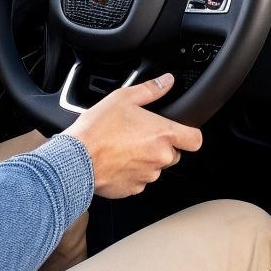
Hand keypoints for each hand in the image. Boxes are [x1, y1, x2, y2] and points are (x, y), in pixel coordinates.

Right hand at [63, 73, 202, 198]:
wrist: (75, 160)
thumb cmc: (97, 129)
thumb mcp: (123, 98)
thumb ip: (150, 90)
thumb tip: (167, 81)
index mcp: (162, 134)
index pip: (195, 140)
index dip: (190, 134)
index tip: (181, 131)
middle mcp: (159, 157)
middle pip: (174, 153)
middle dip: (161, 146)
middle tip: (140, 136)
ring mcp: (147, 176)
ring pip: (155, 167)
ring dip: (145, 159)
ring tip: (123, 147)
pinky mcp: (133, 189)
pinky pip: (139, 180)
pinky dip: (131, 172)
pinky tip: (116, 161)